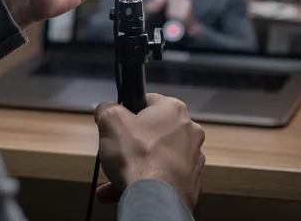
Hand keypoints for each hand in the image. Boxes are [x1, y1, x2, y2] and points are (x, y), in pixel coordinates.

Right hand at [94, 94, 205, 208]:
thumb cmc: (137, 155)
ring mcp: (193, 158)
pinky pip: (164, 176)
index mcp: (173, 109)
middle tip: (115, 152)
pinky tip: (126, 190)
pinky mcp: (190, 181)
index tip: (117, 125)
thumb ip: (107, 108)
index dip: (129, 112)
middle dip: (131, 144)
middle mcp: (189, 131)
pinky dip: (148, 181)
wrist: (157, 198)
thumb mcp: (111, 122)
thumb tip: (106, 108)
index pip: (148, 101)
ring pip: (158, 157)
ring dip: (137, 165)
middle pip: (152, 132)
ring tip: (113, 178)